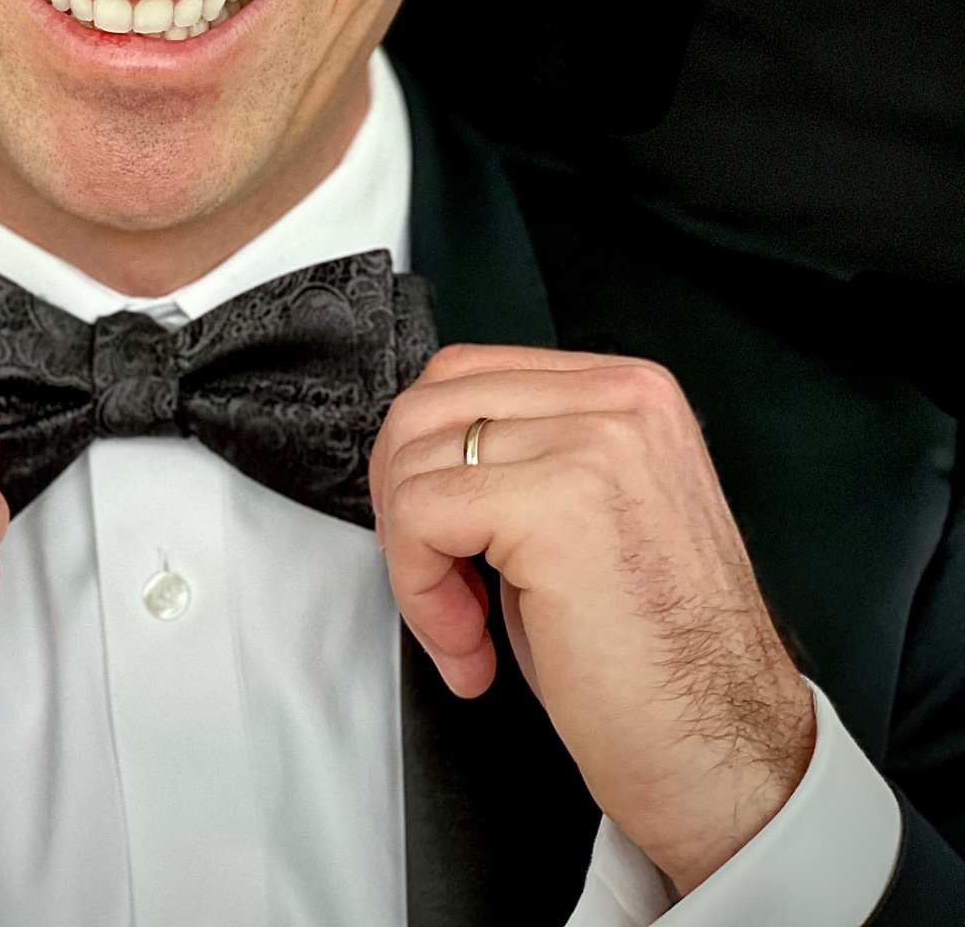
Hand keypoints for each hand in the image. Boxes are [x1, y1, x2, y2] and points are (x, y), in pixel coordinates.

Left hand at [370, 344, 815, 894]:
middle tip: (436, 589)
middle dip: (403, 504)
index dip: (424, 462)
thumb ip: (524, 463)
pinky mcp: (561, 502)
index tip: (435, 540)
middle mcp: (620, 400)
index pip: (466, 375)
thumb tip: (422, 458)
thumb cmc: (660, 665)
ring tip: (465, 631)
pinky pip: (423, 515)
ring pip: (416, 461)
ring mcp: (595, 441)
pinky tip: (470, 647)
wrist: (728, 756)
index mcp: (629, 393)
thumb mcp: (590, 520)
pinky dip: (420, 591)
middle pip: (429, 406)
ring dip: (413, 560)